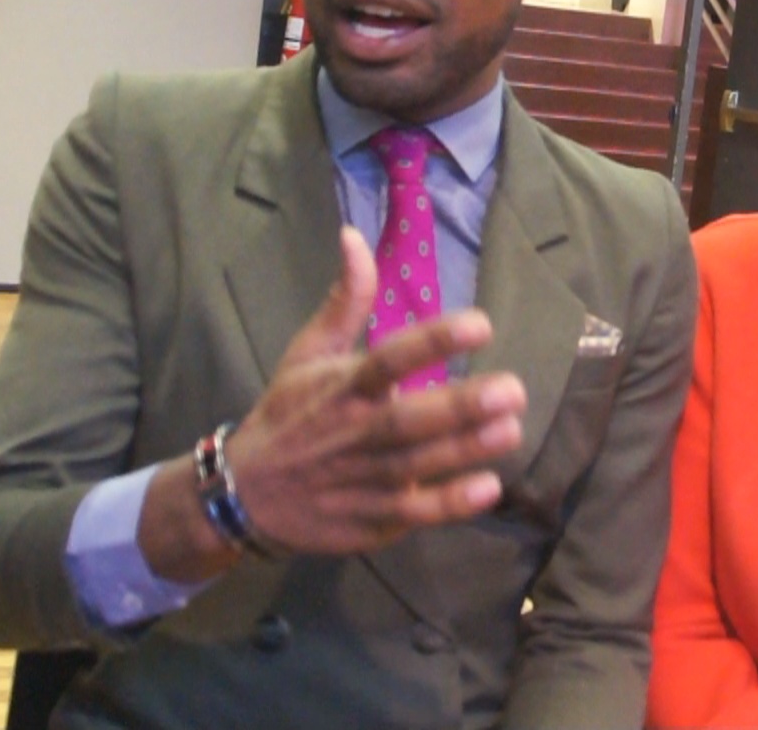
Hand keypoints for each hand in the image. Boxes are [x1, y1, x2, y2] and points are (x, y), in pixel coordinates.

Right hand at [140, 227, 525, 579]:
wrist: (244, 495)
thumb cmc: (289, 414)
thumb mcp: (308, 353)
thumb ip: (345, 300)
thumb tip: (355, 236)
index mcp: (342, 386)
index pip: (389, 359)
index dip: (433, 341)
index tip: (481, 324)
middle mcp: (354, 432)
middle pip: (408, 420)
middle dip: (461, 406)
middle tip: (513, 389)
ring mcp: (363, 480)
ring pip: (418, 465)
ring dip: (466, 450)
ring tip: (512, 429)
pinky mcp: (371, 520)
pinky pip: (414, 513)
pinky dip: (449, 504)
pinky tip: (488, 488)